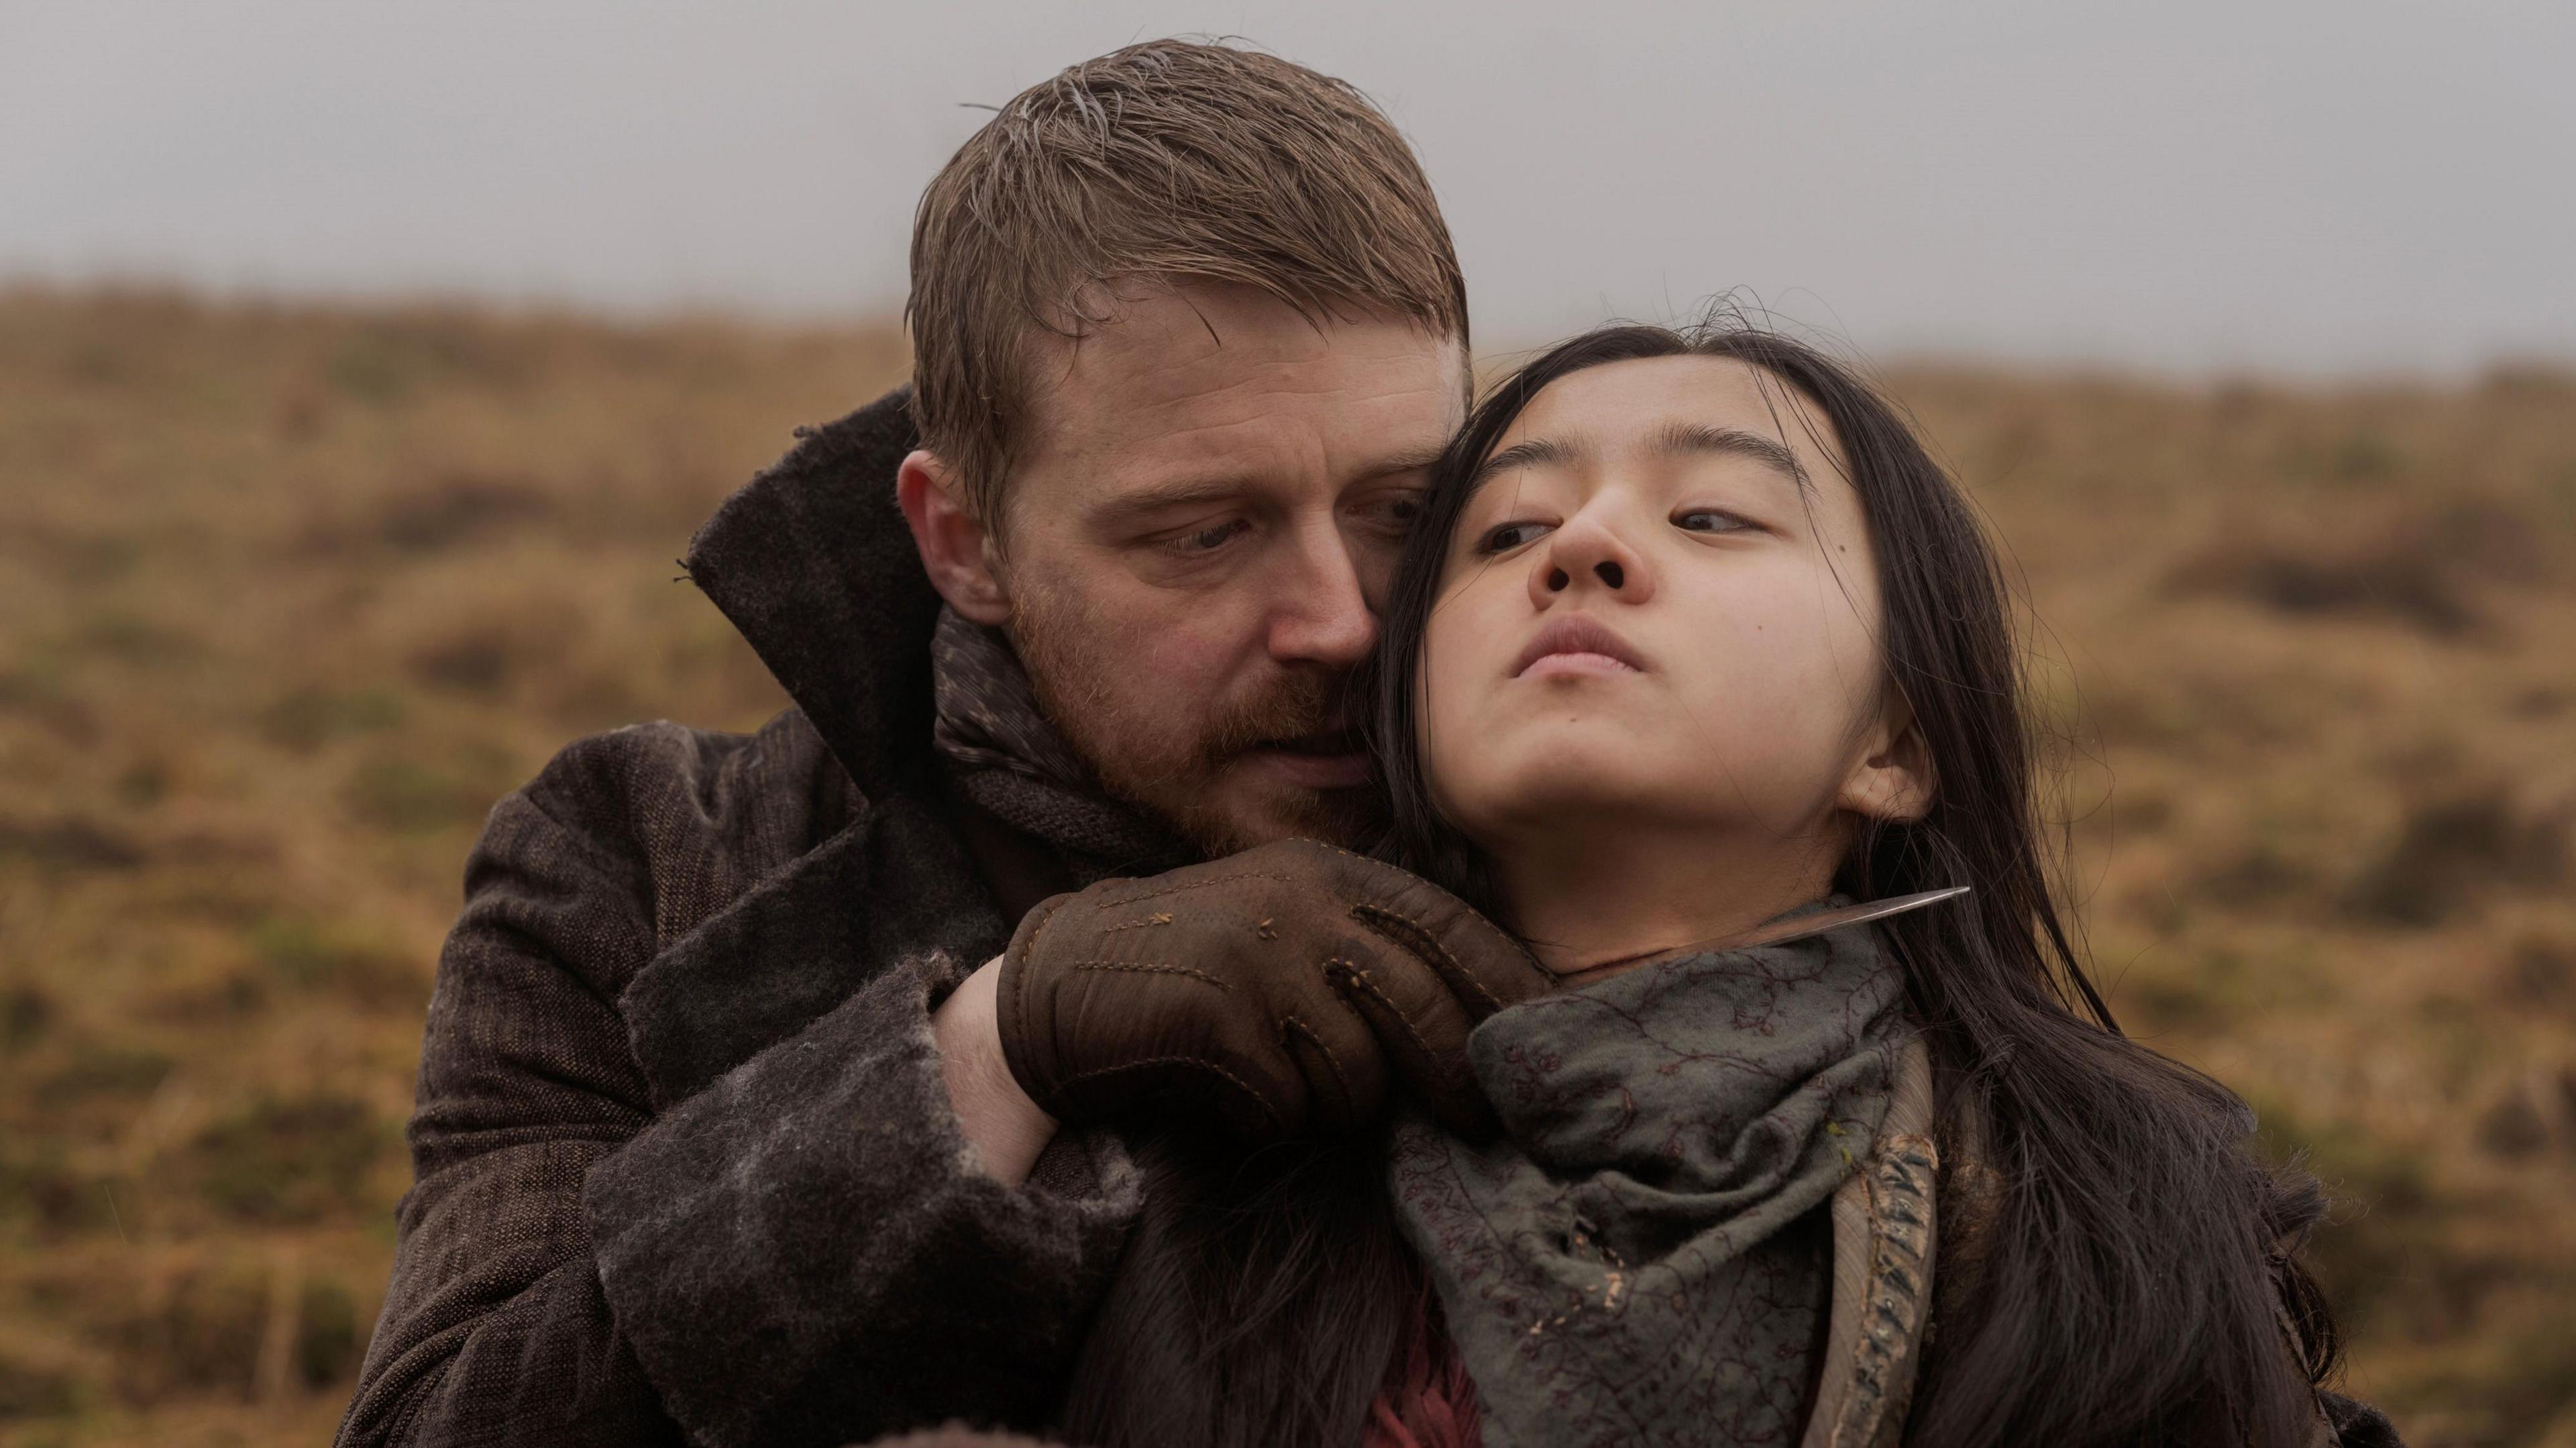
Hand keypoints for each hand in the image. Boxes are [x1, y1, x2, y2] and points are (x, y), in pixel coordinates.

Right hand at [995, 839, 1553, 1139]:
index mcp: (1329, 873)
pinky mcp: (1218, 1015)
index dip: (1508, 990)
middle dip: (1457, 1075)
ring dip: (1334, 1104)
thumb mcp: (1286, 929)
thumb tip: (1479, 1026)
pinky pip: (1289, 1103)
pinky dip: (1269, 1116)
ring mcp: (1259, 954)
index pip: (1452, 929)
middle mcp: (1303, 901)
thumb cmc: (1189, 970)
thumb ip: (1367, 950)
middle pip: (1425, 1004)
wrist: (1055, 985)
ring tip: (1287, 1087)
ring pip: (1359, 1071)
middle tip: (1475, 1121)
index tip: (1546, 1043)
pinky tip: (1233, 1093)